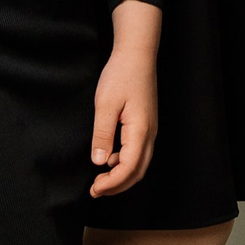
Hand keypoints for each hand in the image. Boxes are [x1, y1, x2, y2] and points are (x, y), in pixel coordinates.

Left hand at [91, 0, 161, 196]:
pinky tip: (109, 158)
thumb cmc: (121, 75)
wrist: (137, 54)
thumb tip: (99, 161)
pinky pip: (139, 152)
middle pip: (138, 171)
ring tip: (100, 178)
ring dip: (121, 175)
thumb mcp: (106, 104)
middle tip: (95, 190)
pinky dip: (125, 163)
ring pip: (140, 163)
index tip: (94, 189)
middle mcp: (149, 133)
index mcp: (140, 130)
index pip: (128, 168)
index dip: (112, 184)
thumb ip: (103, 134)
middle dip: (117, 185)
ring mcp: (150, 129)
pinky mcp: (146, 124)